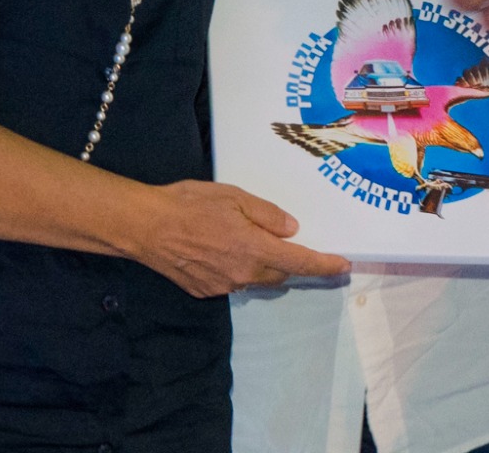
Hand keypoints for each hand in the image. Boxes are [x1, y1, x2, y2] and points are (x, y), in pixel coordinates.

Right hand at [130, 180, 348, 297]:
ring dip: (260, 264)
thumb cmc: (190, 204)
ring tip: (243, 238)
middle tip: (282, 239)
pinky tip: (218, 249)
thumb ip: (267, 215)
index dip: (324, 265)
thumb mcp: (234, 197)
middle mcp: (242, 274)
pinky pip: (232, 281)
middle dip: (288, 260)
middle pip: (280, 273)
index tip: (343, 266)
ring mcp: (222, 286)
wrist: (145, 227)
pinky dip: (235, 268)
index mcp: (254, 249)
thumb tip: (292, 229)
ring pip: (255, 279)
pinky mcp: (204, 291)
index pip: (300, 262)